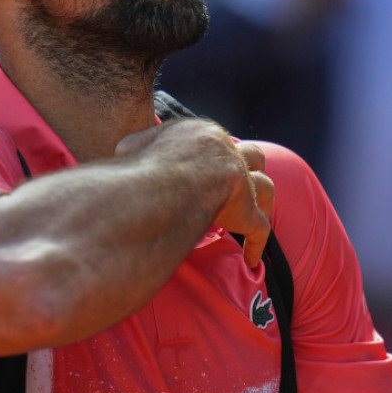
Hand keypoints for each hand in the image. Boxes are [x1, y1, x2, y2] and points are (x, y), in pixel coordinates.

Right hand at [117, 119, 273, 266]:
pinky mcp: (245, 211)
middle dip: (249, 166)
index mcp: (203, 133)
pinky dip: (256, 244)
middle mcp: (229, 153)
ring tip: (259, 210)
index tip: (209, 166)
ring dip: (263, 198)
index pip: (214, 139)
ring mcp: (242, 182)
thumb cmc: (145, 164)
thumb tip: (126, 152)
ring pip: (265, 186)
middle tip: (241, 182)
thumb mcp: (133, 146)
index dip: (214, 154)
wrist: (164, 183)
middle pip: (251, 155)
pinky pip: (259, 229)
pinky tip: (251, 259)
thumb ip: (139, 147)